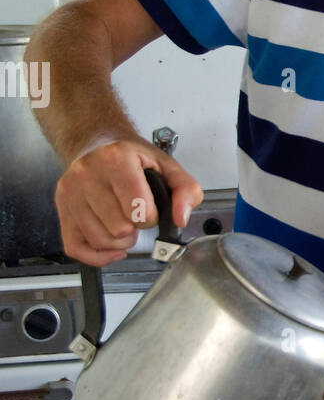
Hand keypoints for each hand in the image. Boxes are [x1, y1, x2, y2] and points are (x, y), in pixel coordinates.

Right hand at [54, 138, 202, 265]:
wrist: (97, 144)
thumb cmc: (131, 156)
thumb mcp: (166, 165)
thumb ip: (185, 190)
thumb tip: (181, 218)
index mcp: (116, 160)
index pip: (139, 211)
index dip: (151, 216)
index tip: (149, 206)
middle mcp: (87, 174)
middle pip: (119, 229)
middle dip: (134, 228)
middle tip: (134, 213)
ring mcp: (70, 193)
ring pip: (100, 241)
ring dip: (118, 240)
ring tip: (122, 221)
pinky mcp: (62, 209)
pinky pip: (76, 249)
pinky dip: (97, 255)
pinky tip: (110, 244)